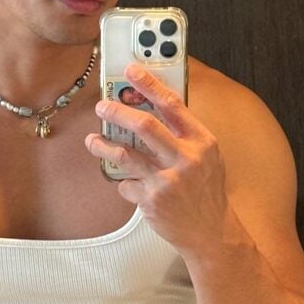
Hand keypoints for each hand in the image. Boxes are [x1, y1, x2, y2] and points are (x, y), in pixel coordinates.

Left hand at [85, 63, 229, 255]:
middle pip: (144, 125)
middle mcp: (186, 159)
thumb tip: (151, 107)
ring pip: (125, 155)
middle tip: (101, 106)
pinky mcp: (151, 201)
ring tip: (93, 141)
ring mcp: (167, 181)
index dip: (150, 84)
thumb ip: (184, 135)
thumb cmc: (205, 192)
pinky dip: (123, 183)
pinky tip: (129, 186)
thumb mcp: (207, 158)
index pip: (173, 105)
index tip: (131, 71)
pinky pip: (125, 184)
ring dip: (103, 146)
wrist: (210, 233)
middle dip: (117, 112)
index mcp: (202, 142)